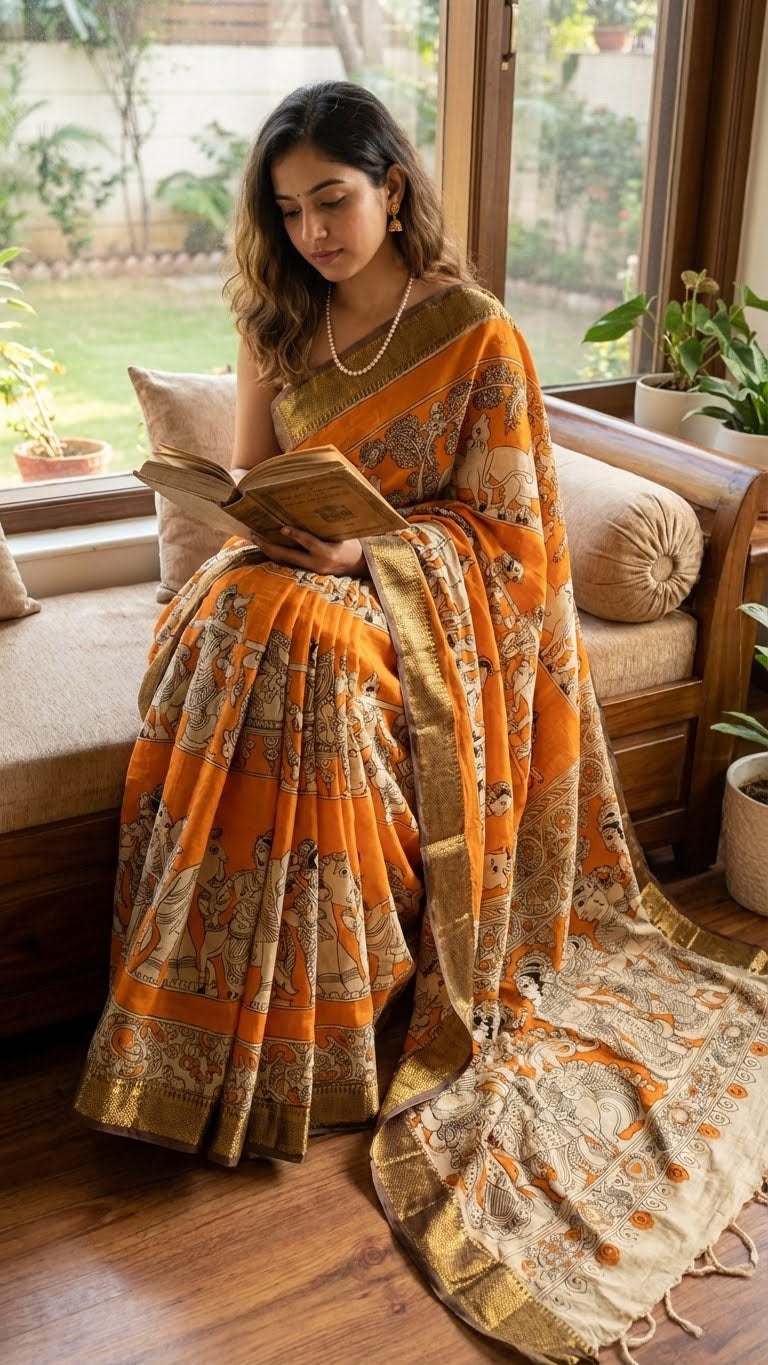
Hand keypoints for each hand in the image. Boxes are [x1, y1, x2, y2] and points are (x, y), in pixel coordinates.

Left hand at [252, 526, 366, 576]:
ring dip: (269, 550)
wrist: (359, 567)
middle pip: (287, 556)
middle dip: (269, 546)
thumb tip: (307, 511)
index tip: (282, 528)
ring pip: (284, 561)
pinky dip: (277, 554)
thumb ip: (325, 527)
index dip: (295, 535)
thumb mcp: (343, 534)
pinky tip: (268, 545)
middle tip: (254, 534)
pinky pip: (288, 563)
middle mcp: (316, 563)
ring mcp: (311, 570)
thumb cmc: (352, 545)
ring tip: (256, 538)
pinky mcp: (308, 572)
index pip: (308, 542)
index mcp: (327, 552)